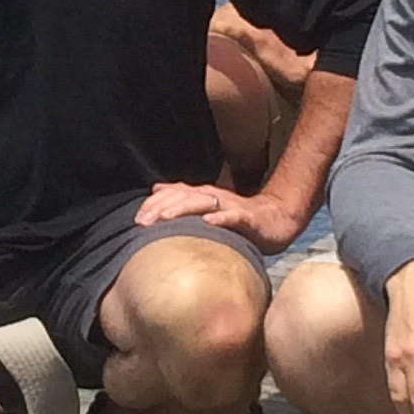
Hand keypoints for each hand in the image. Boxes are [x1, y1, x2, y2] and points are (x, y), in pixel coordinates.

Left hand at [134, 178, 303, 252]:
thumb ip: (183, 201)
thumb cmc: (238, 218)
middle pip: (183, 196)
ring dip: (182, 209)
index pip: (173, 195)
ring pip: (203, 203)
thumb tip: (156, 190)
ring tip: (164, 218)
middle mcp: (213, 197)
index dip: (153, 204)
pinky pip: (233, 217)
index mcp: (202, 196)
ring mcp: (230, 206)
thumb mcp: (207, 209)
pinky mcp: (248, 218)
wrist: (277, 219)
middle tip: (142, 221)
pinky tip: (208, 223)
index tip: (136, 219)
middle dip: (161, 207)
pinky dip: (220, 219)